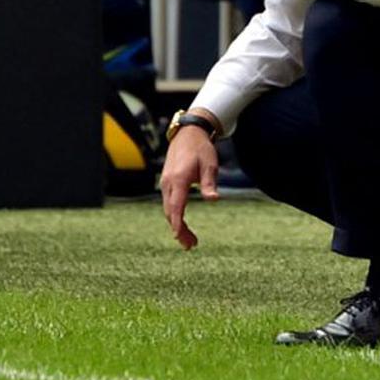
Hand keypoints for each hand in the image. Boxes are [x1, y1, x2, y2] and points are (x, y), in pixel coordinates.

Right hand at [159, 120, 220, 249]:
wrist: (188, 133)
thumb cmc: (201, 149)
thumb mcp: (210, 165)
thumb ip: (209, 183)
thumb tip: (214, 199)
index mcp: (179, 179)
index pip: (176, 206)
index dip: (177, 223)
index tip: (179, 237)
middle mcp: (168, 182)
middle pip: (170, 212)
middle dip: (179, 230)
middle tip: (191, 245)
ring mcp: (166, 182)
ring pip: (168, 209)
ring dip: (177, 225)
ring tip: (190, 240)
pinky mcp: (167, 183)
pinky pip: (169, 203)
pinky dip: (175, 216)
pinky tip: (183, 224)